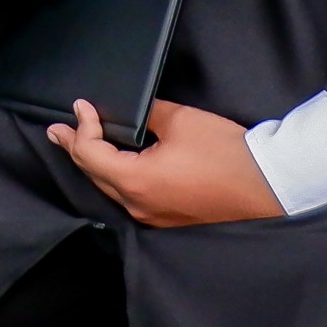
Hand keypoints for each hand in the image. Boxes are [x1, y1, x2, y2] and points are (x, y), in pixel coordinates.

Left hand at [51, 100, 281, 226]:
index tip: (81, 107)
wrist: (268, 185)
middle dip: (75, 148)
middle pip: (94, 175)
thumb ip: (146, 113)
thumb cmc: (227, 153)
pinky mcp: (168, 219)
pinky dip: (116, 178)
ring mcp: (153, 216)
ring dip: (94, 164)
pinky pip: (131, 197)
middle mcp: (139, 205)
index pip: (91, 154)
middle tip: (58, 131)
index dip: (82, 127)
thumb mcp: (181, 121)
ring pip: (111, 189)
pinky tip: (115, 166)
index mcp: (136, 181)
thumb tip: (131, 110)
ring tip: (78, 144)